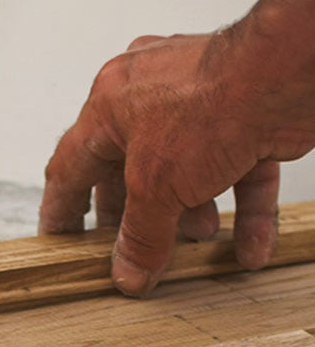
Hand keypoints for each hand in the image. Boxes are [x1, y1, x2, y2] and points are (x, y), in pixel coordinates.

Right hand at [39, 31, 314, 296]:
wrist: (288, 74)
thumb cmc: (213, 102)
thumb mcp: (158, 186)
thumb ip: (141, 236)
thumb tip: (128, 271)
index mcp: (109, 105)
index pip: (71, 165)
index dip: (62, 206)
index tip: (58, 234)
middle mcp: (149, 98)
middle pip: (130, 171)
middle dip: (136, 217)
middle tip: (129, 248)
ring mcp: (198, 105)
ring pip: (186, 172)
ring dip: (193, 214)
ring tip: (198, 242)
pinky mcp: (244, 117)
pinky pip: (236, 171)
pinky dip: (242, 210)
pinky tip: (248, 246)